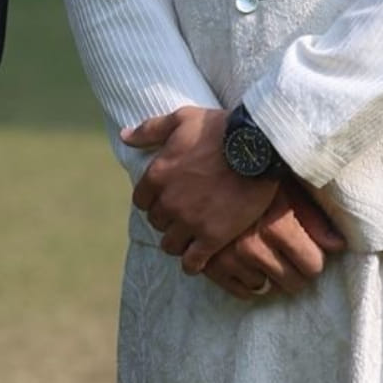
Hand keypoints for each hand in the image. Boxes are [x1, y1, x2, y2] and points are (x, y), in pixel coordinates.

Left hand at [123, 106, 276, 274]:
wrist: (258, 148)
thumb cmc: (219, 129)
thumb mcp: (180, 119)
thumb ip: (150, 130)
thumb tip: (124, 136)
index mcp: (157, 174)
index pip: (142, 201)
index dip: (153, 201)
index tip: (166, 200)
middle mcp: (169, 201)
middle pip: (157, 222)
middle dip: (167, 220)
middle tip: (182, 217)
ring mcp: (191, 221)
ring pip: (171, 244)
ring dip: (177, 242)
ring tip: (189, 238)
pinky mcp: (214, 236)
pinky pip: (194, 261)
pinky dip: (193, 263)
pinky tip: (198, 260)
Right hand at [201, 177, 346, 300]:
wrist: (214, 159)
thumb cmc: (253, 172)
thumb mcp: (289, 189)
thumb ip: (313, 219)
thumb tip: (338, 246)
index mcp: (275, 227)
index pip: (312, 266)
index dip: (313, 258)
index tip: (308, 251)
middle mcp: (250, 245)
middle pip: (290, 282)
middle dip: (293, 271)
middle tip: (288, 256)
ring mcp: (226, 256)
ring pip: (262, 286)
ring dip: (266, 275)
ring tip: (264, 256)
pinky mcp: (207, 261)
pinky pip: (236, 289)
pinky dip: (244, 283)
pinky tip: (248, 267)